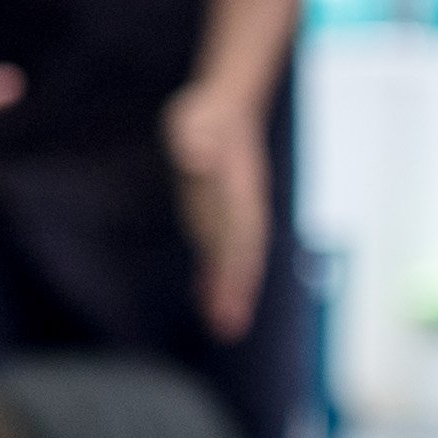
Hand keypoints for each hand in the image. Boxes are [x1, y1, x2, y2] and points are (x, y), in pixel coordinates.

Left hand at [162, 78, 273, 342]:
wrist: (225, 109)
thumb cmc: (208, 116)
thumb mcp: (195, 121)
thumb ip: (196, 140)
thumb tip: (195, 155)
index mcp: (238, 193)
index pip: (241, 235)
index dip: (238, 265)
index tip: (234, 293)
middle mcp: (240, 210)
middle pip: (241, 256)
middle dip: (236, 291)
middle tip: (229, 328)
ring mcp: (230, 216)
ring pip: (233, 261)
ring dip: (229, 293)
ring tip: (225, 328)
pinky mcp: (217, 218)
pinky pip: (219, 253)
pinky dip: (216, 279)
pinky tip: (210, 303)